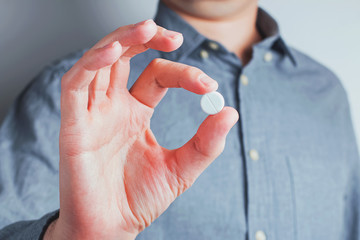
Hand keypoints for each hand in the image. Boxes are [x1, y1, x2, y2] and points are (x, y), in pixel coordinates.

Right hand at [46, 19, 237, 239]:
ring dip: (121, 40)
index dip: (183, 74)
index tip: (209, 87)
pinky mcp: (72, 125)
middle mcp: (112, 106)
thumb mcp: (181, 169)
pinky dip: (91, 64)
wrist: (111, 228)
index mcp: (136, 112)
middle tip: (173, 36)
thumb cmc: (140, 199)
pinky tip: (113, 51)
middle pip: (124, 56)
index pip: (157, 75)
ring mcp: (92, 113)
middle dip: (146, 38)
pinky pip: (75, 85)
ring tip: (148, 28)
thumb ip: (205, 143)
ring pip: (99, 61)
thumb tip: (229, 112)